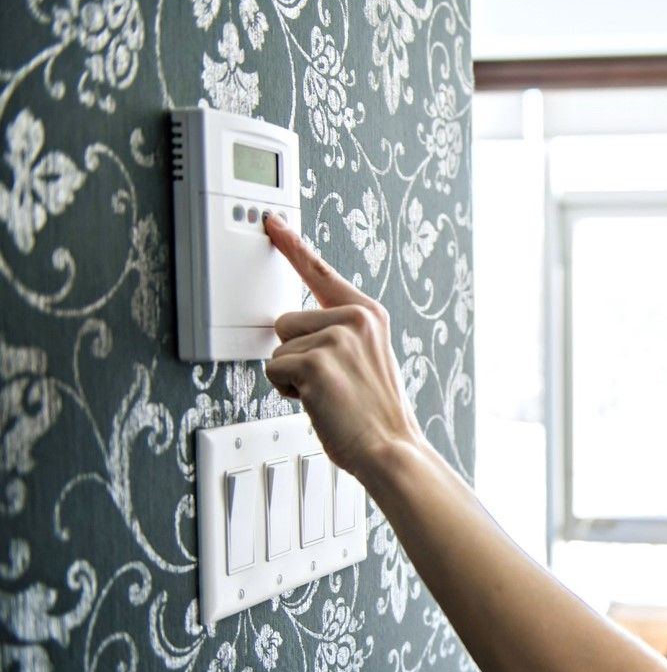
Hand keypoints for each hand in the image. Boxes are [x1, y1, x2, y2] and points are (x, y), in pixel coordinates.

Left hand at [263, 213, 421, 481]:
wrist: (391, 449)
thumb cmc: (375, 413)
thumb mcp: (367, 357)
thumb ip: (338, 332)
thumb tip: (295, 327)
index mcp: (368, 314)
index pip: (321, 272)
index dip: (293, 245)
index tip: (271, 222)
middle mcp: (355, 319)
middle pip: (286, 322)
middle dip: (297, 355)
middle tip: (332, 383)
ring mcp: (337, 339)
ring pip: (279, 349)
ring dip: (293, 377)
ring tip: (328, 394)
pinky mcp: (317, 362)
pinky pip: (275, 371)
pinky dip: (288, 392)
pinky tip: (320, 402)